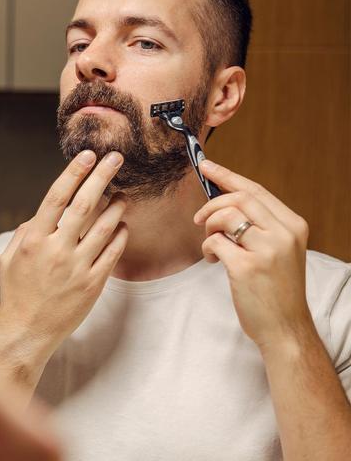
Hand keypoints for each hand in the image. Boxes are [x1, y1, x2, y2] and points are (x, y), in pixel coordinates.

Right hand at [0, 150, 128, 354]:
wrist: (26, 332)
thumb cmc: (15, 294)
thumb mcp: (7, 259)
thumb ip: (24, 233)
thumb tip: (41, 214)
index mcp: (33, 240)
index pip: (56, 197)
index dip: (74, 173)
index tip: (87, 156)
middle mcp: (56, 250)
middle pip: (84, 205)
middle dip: (101, 177)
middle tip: (116, 158)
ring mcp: (77, 268)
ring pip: (104, 227)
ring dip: (116, 206)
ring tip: (122, 194)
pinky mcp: (93, 284)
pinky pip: (112, 253)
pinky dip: (120, 235)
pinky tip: (122, 225)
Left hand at [196, 159, 312, 348]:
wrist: (285, 327)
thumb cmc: (276, 289)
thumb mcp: (278, 251)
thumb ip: (259, 226)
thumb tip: (224, 200)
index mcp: (293, 225)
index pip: (256, 190)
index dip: (227, 175)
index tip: (205, 165)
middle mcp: (284, 234)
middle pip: (239, 198)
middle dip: (211, 205)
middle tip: (199, 220)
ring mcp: (267, 250)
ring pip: (225, 216)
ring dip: (209, 229)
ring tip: (211, 247)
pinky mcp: (247, 266)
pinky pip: (215, 242)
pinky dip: (207, 249)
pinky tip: (213, 261)